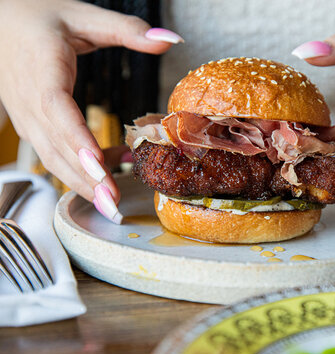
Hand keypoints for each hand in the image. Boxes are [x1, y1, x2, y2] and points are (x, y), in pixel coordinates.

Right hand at [0, 0, 181, 222]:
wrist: (3, 20)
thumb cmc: (43, 17)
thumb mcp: (87, 16)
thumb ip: (129, 30)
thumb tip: (170, 40)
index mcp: (41, 69)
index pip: (57, 111)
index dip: (76, 141)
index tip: (98, 166)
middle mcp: (28, 98)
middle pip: (55, 145)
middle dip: (84, 178)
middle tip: (113, 205)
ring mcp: (26, 114)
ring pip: (51, 156)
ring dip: (80, 182)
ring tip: (110, 205)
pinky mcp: (31, 122)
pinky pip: (53, 151)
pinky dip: (77, 168)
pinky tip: (106, 174)